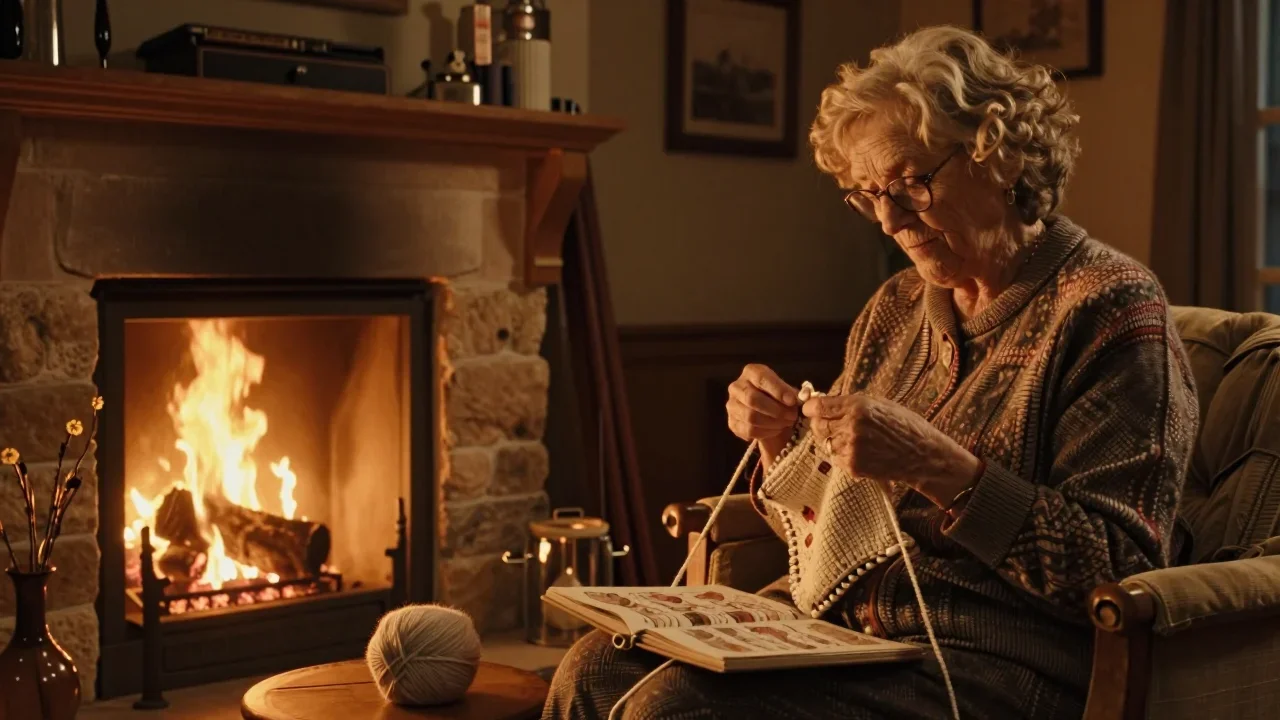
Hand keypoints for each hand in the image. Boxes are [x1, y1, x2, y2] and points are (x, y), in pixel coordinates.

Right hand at [726, 364, 798, 459]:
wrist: (769, 415)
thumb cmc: (780, 399)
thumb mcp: (788, 391)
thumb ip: (794, 394)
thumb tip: (800, 398)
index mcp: (751, 372)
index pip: (761, 378)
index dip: (777, 390)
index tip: (792, 401)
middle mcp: (737, 387)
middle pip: (752, 399)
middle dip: (776, 410)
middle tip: (792, 417)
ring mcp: (732, 405)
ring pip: (750, 417)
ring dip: (772, 423)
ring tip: (785, 423)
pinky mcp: (732, 423)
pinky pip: (748, 430)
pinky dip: (766, 432)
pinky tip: (776, 430)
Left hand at [801, 393, 979, 507]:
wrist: (923, 455)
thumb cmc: (905, 426)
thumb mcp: (880, 404)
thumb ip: (851, 403)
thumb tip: (825, 401)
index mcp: (858, 406)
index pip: (819, 406)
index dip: (812, 407)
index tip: (812, 408)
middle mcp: (851, 426)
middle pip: (817, 425)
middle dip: (821, 423)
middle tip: (831, 423)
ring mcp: (851, 448)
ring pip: (825, 442)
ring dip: (831, 439)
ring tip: (850, 438)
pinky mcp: (852, 466)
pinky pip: (835, 458)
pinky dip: (840, 454)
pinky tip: (858, 450)